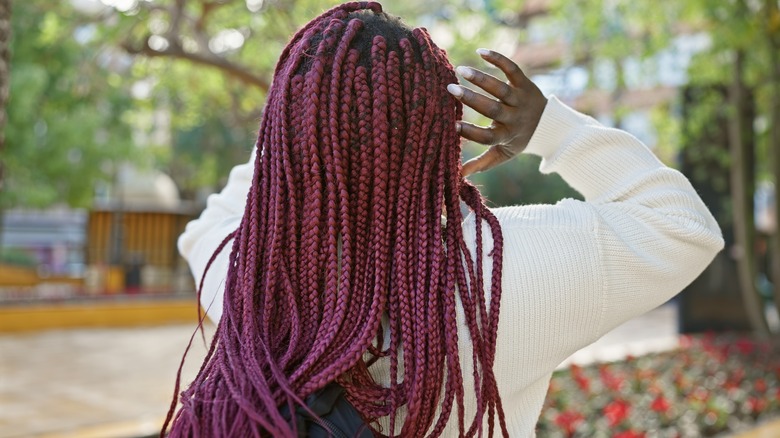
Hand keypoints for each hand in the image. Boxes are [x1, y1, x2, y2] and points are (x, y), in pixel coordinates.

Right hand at [447, 49, 546, 176]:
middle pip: (492, 110)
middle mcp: (514, 117)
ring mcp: (520, 99)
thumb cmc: (517, 139)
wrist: (549, 124)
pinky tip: (481, 51)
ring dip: (481, 78)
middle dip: (471, 99)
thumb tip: (459, 176)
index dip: (470, 132)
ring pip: (501, 88)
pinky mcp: (525, 83)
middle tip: (450, 89)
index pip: (487, 137)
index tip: (451, 125)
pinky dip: (498, 60)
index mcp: (506, 136)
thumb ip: (482, 164)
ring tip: (460, 69)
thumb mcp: (502, 155)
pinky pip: (512, 69)